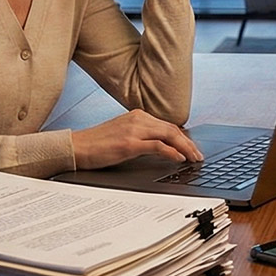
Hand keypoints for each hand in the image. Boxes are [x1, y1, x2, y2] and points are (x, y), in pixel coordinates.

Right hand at [70, 109, 202, 167]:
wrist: (77, 147)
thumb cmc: (97, 144)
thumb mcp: (123, 135)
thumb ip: (141, 136)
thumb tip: (162, 147)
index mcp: (137, 116)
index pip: (168, 125)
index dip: (183, 138)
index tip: (192, 148)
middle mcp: (138, 119)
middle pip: (172, 129)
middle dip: (188, 143)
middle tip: (198, 155)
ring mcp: (134, 130)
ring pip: (169, 135)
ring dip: (185, 148)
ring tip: (193, 158)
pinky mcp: (129, 143)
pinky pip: (157, 146)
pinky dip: (171, 152)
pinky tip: (179, 159)